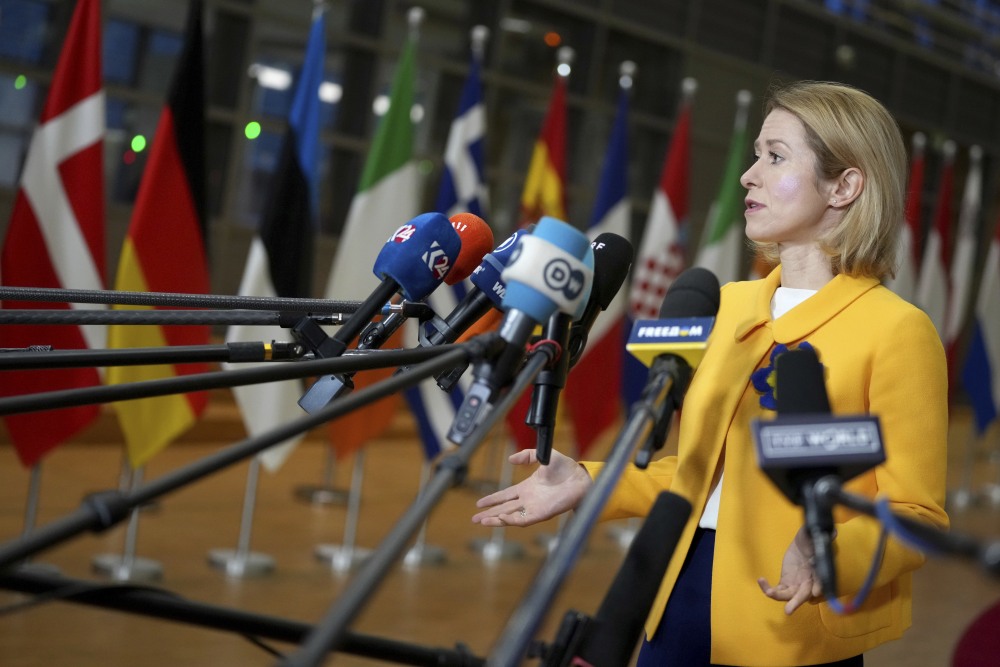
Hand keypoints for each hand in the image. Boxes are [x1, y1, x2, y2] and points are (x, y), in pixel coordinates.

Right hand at [471, 448, 591, 527]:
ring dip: (496, 519)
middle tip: (474, 518)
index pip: (505, 495)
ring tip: (482, 521)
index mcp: (527, 488)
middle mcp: (529, 500)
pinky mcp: (542, 514)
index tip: (479, 503)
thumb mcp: (543, 455)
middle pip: (504, 508)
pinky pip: (524, 520)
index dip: (492, 499)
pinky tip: (501, 519)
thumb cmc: (566, 468)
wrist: (580, 478)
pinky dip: (512, 520)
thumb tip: (510, 460)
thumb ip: (527, 455)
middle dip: (489, 513)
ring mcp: (534, 508)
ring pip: (511, 516)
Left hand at [757, 526, 821, 614]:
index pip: (821, 581)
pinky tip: (761, 580)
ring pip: (789, 595)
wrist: (806, 541)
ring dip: (780, 597)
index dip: (819, 586)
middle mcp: (810, 582)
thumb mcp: (817, 537)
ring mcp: (797, 584)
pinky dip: (768, 588)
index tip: (816, 592)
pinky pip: (777, 590)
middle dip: (796, 602)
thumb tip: (831, 533)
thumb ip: (823, 537)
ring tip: (769, 594)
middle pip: (804, 594)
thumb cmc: (814, 541)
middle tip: (789, 610)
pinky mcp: (786, 583)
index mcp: (820, 572)